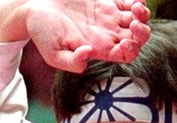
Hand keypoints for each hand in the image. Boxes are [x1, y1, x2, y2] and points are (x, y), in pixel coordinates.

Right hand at [0, 0, 150, 72]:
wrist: (33, 8)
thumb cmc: (41, 32)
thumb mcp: (52, 53)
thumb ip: (71, 62)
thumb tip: (88, 56)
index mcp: (99, 50)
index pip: (126, 55)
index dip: (133, 50)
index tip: (127, 42)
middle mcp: (107, 35)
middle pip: (137, 39)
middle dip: (143, 33)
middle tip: (135, 23)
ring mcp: (108, 18)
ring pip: (136, 20)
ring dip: (143, 16)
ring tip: (137, 8)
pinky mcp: (105, 3)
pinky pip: (129, 3)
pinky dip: (137, 2)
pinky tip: (135, 0)